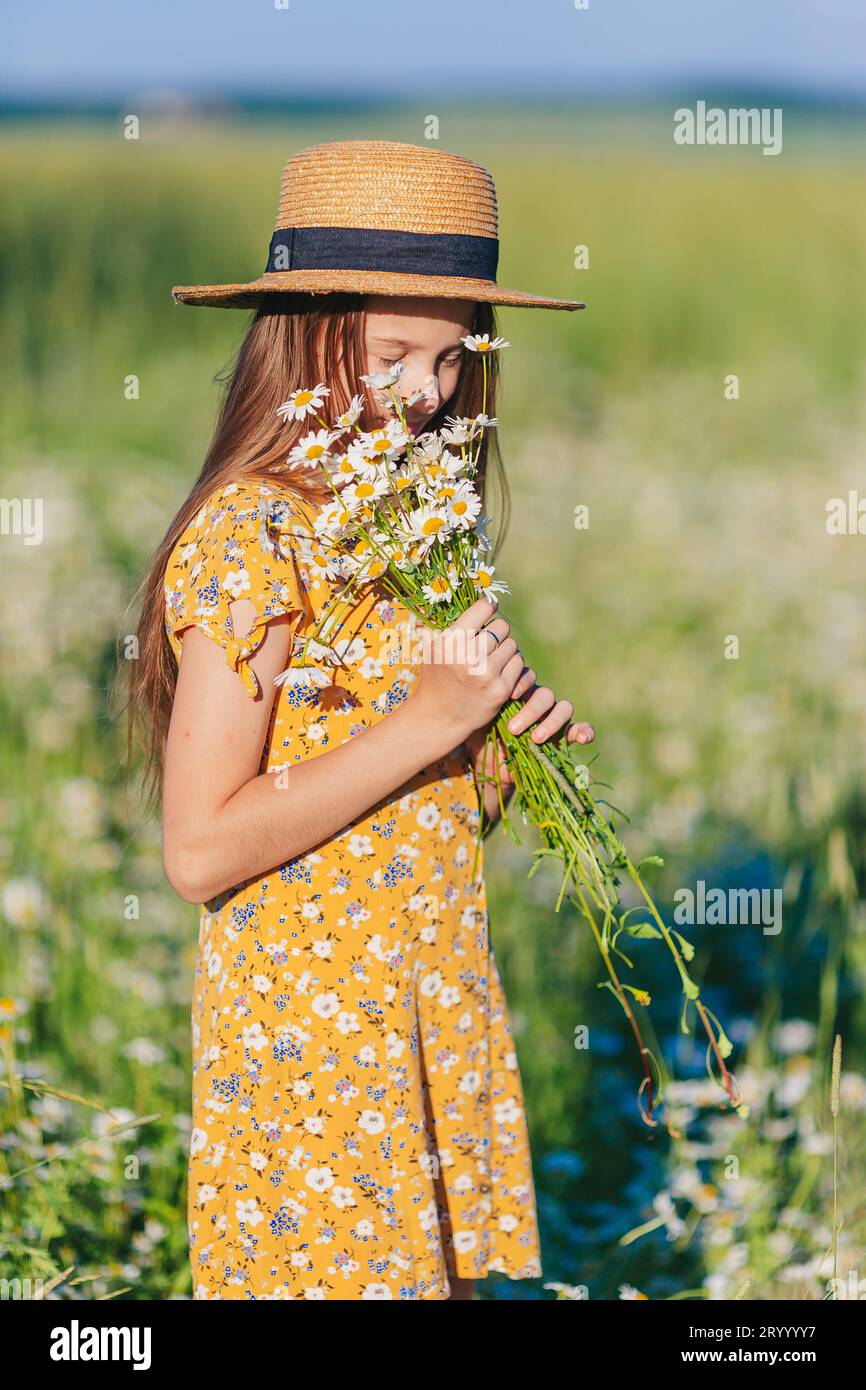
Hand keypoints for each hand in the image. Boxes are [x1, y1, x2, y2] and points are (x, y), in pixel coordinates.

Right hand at [408, 595, 525, 748]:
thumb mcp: (432, 648)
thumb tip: (476, 596)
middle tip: (487, 642)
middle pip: (502, 626)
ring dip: (506, 650)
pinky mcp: (501, 689)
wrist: (440, 717)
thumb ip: (450, 624)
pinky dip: (512, 666)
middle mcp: (468, 656)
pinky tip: (498, 672)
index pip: (483, 608)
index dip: (488, 607)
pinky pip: (519, 664)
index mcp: (450, 641)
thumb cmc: (436, 677)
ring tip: (491, 659)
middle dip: (497, 633)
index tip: (489, 609)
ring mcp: (486, 674)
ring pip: (513, 645)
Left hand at [466, 664, 594, 824]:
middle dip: (531, 710)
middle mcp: (537, 701)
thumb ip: (480, 700)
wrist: (486, 761)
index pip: (528, 676)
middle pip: (545, 694)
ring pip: (563, 708)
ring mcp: (551, 718)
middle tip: (513, 728)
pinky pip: (578, 729)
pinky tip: (583, 737)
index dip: (522, 682)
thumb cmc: (480, 733)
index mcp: (519, 691)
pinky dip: (584, 731)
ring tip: (535, 739)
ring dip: (551, 722)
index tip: (509, 696)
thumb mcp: (478, 716)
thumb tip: (475, 685)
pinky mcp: (562, 737)